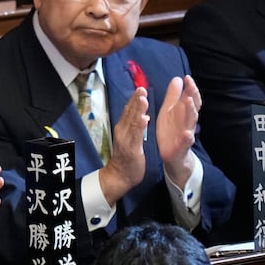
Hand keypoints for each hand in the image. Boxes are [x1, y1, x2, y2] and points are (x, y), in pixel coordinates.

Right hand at [98, 86, 149, 205]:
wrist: (119, 175)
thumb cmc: (126, 157)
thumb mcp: (128, 138)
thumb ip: (132, 126)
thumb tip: (138, 113)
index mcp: (123, 128)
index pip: (128, 111)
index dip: (134, 99)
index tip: (140, 88)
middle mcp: (122, 131)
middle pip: (129, 113)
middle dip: (136, 101)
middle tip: (141, 89)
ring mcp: (126, 140)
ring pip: (132, 122)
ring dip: (138, 110)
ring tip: (143, 100)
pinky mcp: (132, 149)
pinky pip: (136, 136)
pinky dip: (140, 127)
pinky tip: (145, 119)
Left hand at [155, 76, 199, 187]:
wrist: (172, 154)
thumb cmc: (171, 130)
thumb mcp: (169, 110)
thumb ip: (174, 95)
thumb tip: (178, 78)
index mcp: (184, 113)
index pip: (191, 98)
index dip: (191, 88)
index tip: (187, 77)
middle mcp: (187, 122)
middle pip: (193, 108)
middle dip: (192, 97)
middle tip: (191, 86)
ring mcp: (186, 134)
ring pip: (191, 122)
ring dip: (191, 112)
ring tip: (189, 102)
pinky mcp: (181, 147)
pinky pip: (186, 142)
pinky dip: (187, 138)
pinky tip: (188, 134)